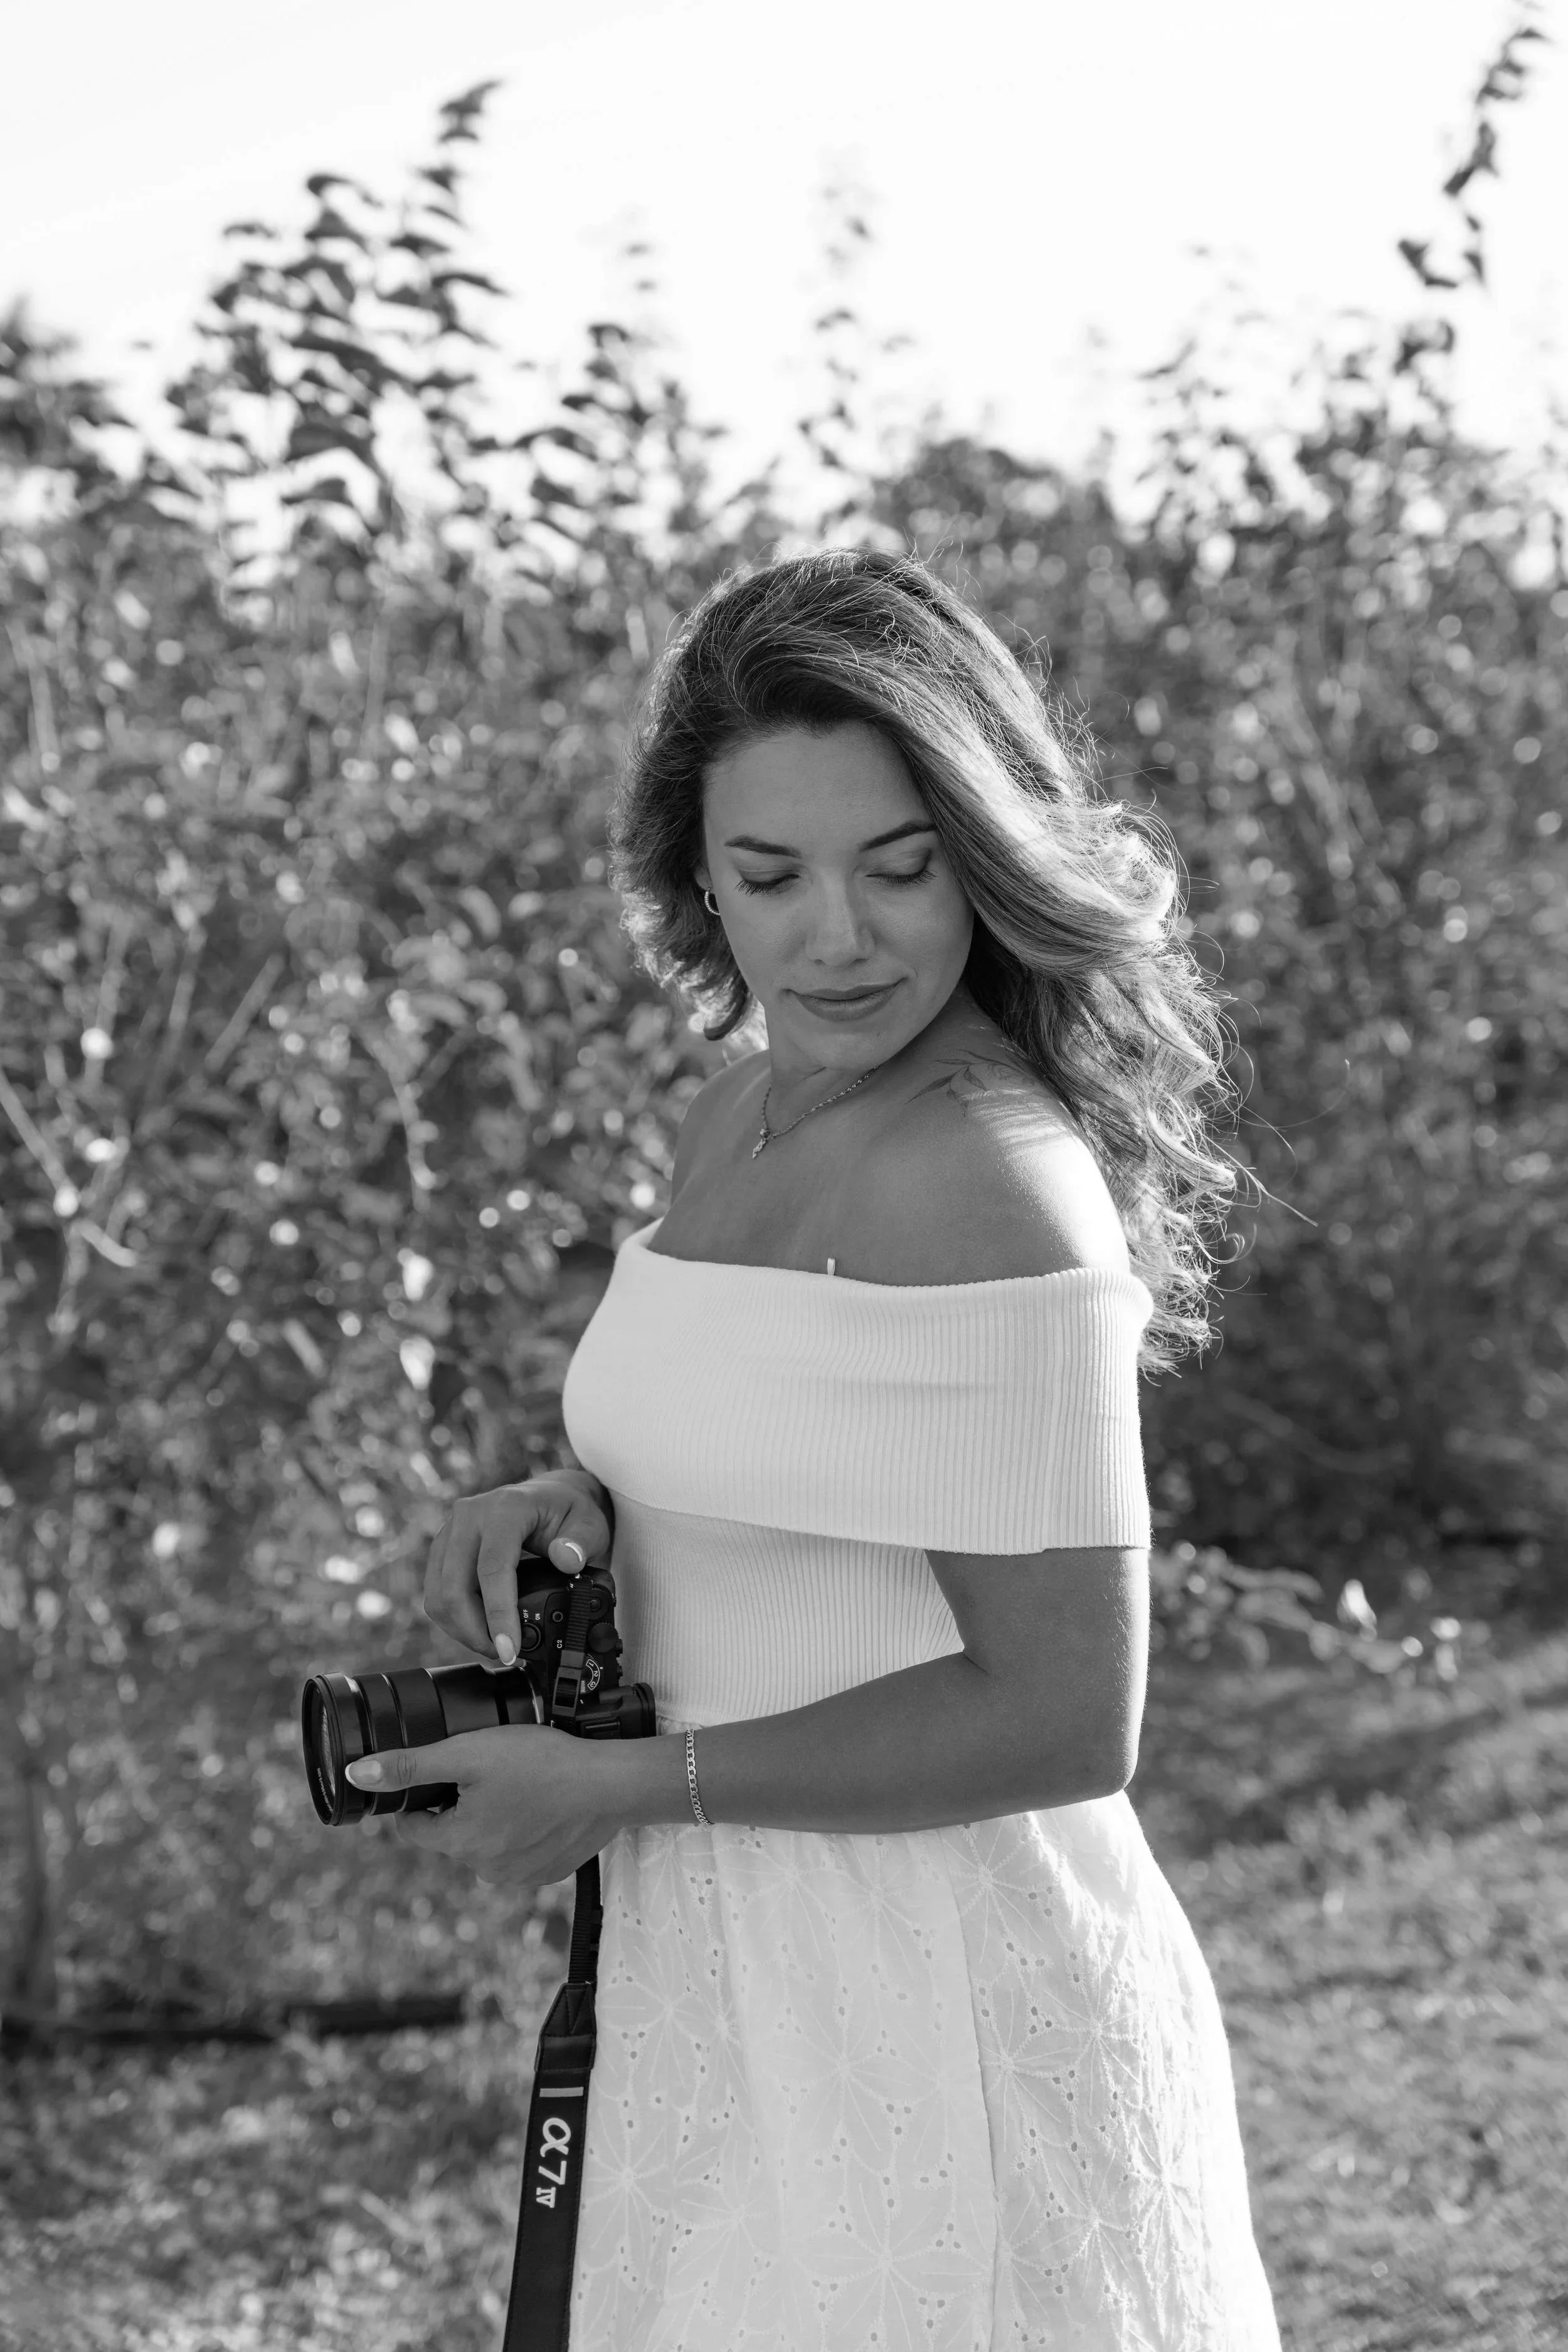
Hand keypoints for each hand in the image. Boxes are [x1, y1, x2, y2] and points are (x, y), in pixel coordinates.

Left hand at [344, 1724, 622, 1888]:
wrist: (610, 1785)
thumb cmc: (542, 1762)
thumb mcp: (468, 1752)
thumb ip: (411, 1766)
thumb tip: (356, 1776)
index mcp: (459, 1842)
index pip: (414, 1825)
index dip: (422, 1795)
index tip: (446, 1772)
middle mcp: (483, 1869)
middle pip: (451, 1833)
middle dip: (461, 1804)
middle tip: (491, 1769)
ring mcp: (518, 1877)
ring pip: (485, 1843)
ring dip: (492, 1819)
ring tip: (520, 1785)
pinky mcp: (547, 1874)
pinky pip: (518, 1853)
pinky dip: (523, 1832)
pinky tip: (540, 1805)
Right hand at [424, 1472, 612, 1665]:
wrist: (551, 1497)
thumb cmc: (569, 1511)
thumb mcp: (590, 1523)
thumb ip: (582, 1541)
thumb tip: (567, 1559)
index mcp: (505, 1508)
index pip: (493, 1568)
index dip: (499, 1614)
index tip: (510, 1648)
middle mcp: (469, 1516)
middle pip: (455, 1586)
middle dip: (475, 1631)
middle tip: (504, 1654)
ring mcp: (451, 1531)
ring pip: (438, 1594)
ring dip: (461, 1629)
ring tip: (493, 1645)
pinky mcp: (443, 1548)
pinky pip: (435, 1591)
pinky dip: (453, 1618)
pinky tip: (478, 1629)